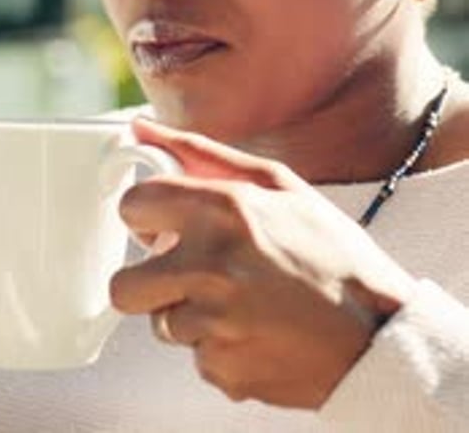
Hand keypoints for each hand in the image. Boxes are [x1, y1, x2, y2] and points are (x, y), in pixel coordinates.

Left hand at [111, 118, 414, 408]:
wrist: (378, 335)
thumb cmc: (333, 254)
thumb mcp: (278, 184)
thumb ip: (201, 154)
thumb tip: (142, 130)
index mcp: (224, 211)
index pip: (133, 206)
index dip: (145, 215)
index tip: (161, 223)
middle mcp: (211, 267)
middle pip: (124, 286)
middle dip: (150, 281)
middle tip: (190, 272)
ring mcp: (214, 325)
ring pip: (160, 326)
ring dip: (189, 315)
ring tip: (239, 301)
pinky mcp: (222, 371)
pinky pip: (194, 359)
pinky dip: (217, 348)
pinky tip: (254, 330)